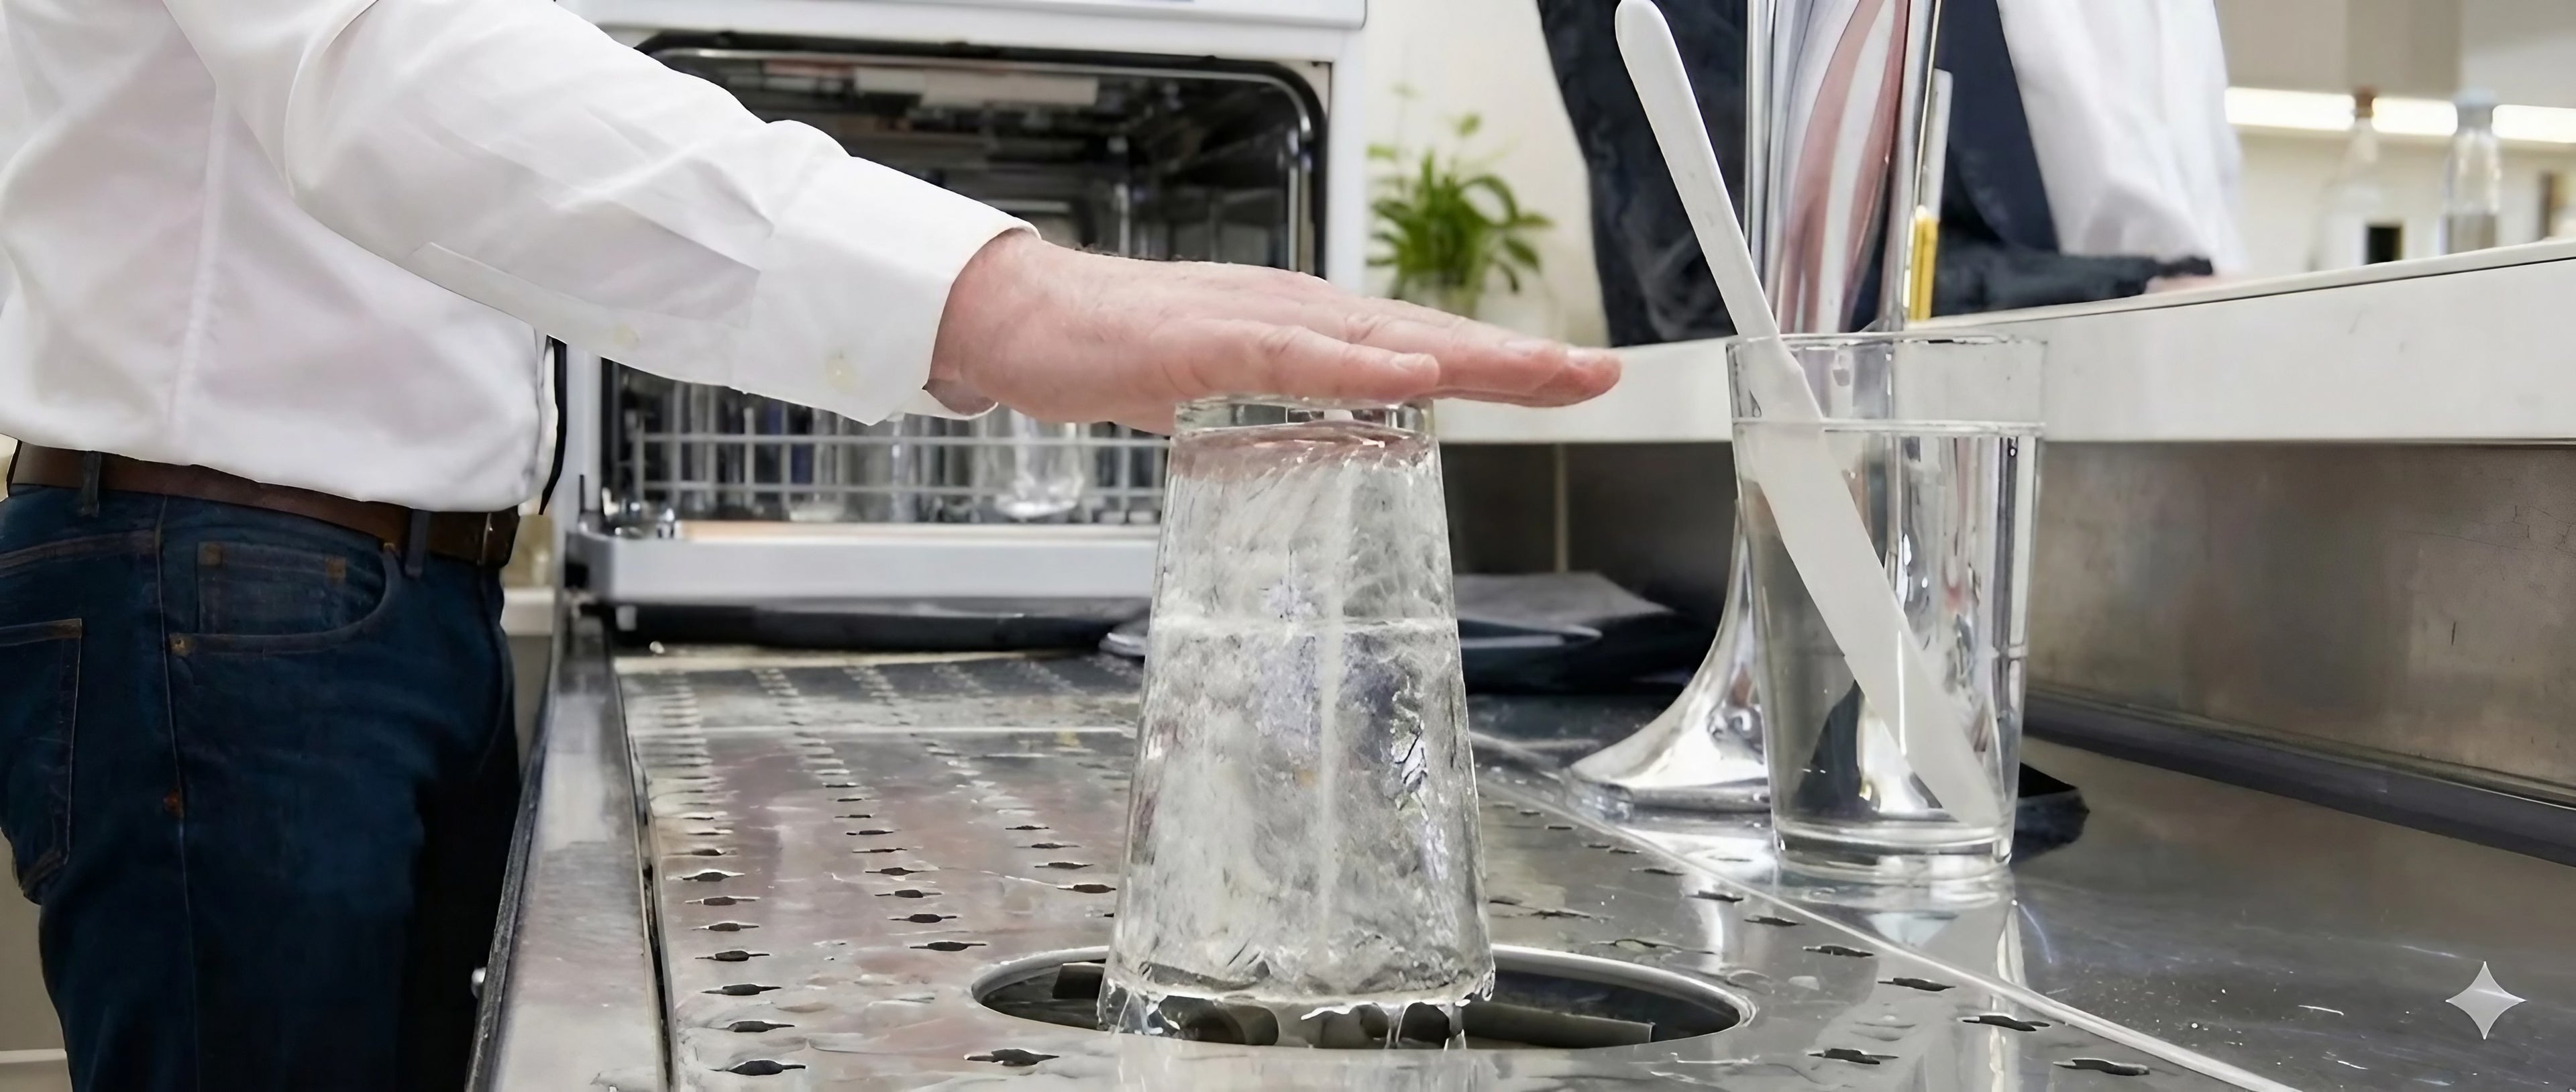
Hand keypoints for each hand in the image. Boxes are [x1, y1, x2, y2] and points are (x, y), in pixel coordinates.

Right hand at [928, 231, 1620, 430]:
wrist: (1027, 318)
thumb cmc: (1122, 349)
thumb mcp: (1229, 393)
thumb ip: (1291, 413)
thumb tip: (1348, 437)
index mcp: (1310, 331)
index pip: (1425, 348)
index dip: (1508, 363)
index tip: (1580, 377)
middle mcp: (1301, 314)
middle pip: (1428, 337)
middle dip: (1519, 359)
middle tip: (1600, 374)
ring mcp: (1257, 322)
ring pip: (1382, 339)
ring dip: (1467, 355)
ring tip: (1542, 371)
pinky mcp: (1207, 341)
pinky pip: (1294, 356)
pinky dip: (1357, 365)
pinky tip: (1410, 372)